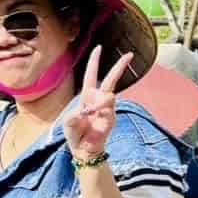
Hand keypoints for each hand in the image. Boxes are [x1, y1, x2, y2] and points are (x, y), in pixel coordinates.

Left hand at [63, 46, 133, 160]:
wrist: (82, 149)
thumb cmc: (74, 133)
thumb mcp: (68, 122)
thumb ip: (75, 115)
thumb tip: (88, 110)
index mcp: (87, 96)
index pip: (91, 75)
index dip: (94, 62)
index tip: (99, 48)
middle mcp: (98, 99)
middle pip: (111, 79)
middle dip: (119, 67)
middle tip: (130, 54)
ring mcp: (107, 108)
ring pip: (109, 95)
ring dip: (99, 102)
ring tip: (90, 113)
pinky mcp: (112, 117)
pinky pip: (108, 109)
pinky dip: (100, 112)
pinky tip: (95, 119)